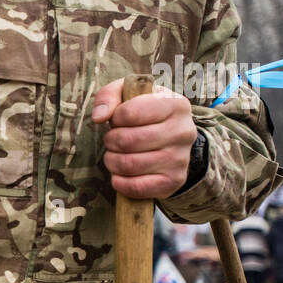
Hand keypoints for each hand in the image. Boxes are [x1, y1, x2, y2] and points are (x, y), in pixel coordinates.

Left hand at [91, 79, 198, 198]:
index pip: (129, 113)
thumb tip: (99, 117)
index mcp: (176, 104)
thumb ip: (109, 96)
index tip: (118, 120)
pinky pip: (136, 187)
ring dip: (112, 161)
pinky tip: (120, 174)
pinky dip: (119, 182)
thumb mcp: (128, 94)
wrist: (169, 139)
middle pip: (127, 141)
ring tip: (116, 154)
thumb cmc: (143, 113)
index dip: (115, 118)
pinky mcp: (174, 181)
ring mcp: (181, 158)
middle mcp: (184, 131)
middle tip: (114, 140)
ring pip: (129, 165)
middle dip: (111, 141)